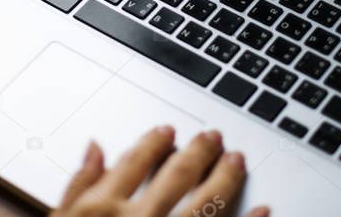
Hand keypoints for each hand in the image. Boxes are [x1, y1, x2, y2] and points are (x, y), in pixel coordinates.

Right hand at [51, 126, 268, 216]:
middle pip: (176, 176)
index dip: (153, 143)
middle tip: (213, 137)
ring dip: (225, 178)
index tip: (167, 131)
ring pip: (206, 204)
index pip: (134, 163)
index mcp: (102, 210)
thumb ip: (77, 185)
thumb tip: (96, 148)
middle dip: (197, 151)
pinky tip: (263, 210)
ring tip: (237, 160)